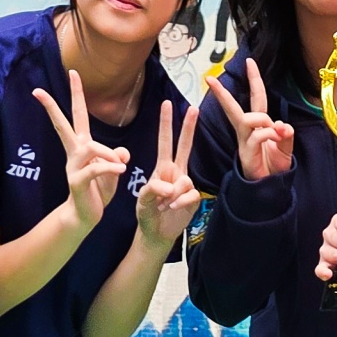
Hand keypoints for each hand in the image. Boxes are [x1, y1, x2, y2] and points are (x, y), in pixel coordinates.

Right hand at [33, 72, 129, 226]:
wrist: (86, 216)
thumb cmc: (98, 191)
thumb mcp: (113, 170)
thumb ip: (117, 158)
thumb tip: (122, 153)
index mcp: (83, 146)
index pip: (77, 115)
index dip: (76, 94)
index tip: (72, 73)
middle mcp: (74, 152)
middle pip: (63, 124)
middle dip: (52, 107)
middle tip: (38, 91)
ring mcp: (73, 166)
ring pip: (90, 147)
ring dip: (108, 154)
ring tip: (121, 166)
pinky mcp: (77, 181)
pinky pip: (95, 168)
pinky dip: (109, 167)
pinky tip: (120, 169)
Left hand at [134, 102, 203, 253]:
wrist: (155, 233)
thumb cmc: (147, 213)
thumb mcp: (143, 200)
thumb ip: (153, 189)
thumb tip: (170, 187)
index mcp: (162, 167)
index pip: (166, 141)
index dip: (166, 124)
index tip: (167, 104)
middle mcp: (176, 172)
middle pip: (185, 146)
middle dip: (188, 127)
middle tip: (194, 107)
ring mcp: (186, 185)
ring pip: (185, 180)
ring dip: (172, 195)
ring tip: (163, 206)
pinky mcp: (193, 199)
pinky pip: (190, 195)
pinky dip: (180, 203)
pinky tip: (172, 209)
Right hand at [209, 55, 293, 180]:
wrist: (270, 188)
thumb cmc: (274, 167)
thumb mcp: (286, 147)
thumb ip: (286, 134)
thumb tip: (282, 123)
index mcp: (257, 125)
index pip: (256, 98)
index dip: (254, 80)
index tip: (249, 62)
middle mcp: (247, 131)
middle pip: (233, 107)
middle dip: (222, 93)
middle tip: (210, 79)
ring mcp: (245, 142)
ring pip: (248, 118)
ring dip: (264, 119)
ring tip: (277, 132)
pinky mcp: (246, 153)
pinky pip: (257, 135)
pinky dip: (269, 133)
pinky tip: (276, 139)